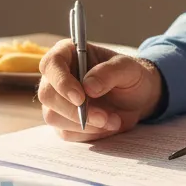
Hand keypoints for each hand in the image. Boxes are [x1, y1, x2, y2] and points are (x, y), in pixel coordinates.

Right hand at [38, 40, 163, 141]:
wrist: (137, 99)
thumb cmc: (130, 76)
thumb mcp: (128, 68)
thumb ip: (109, 72)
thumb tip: (88, 86)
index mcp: (69, 53)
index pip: (51, 63)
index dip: (61, 81)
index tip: (80, 97)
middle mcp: (57, 77)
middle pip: (47, 94)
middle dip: (75, 110)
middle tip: (103, 116)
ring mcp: (57, 100)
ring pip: (53, 116)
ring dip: (85, 123)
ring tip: (112, 120)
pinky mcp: (62, 121)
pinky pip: (65, 132)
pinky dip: (88, 132)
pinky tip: (106, 125)